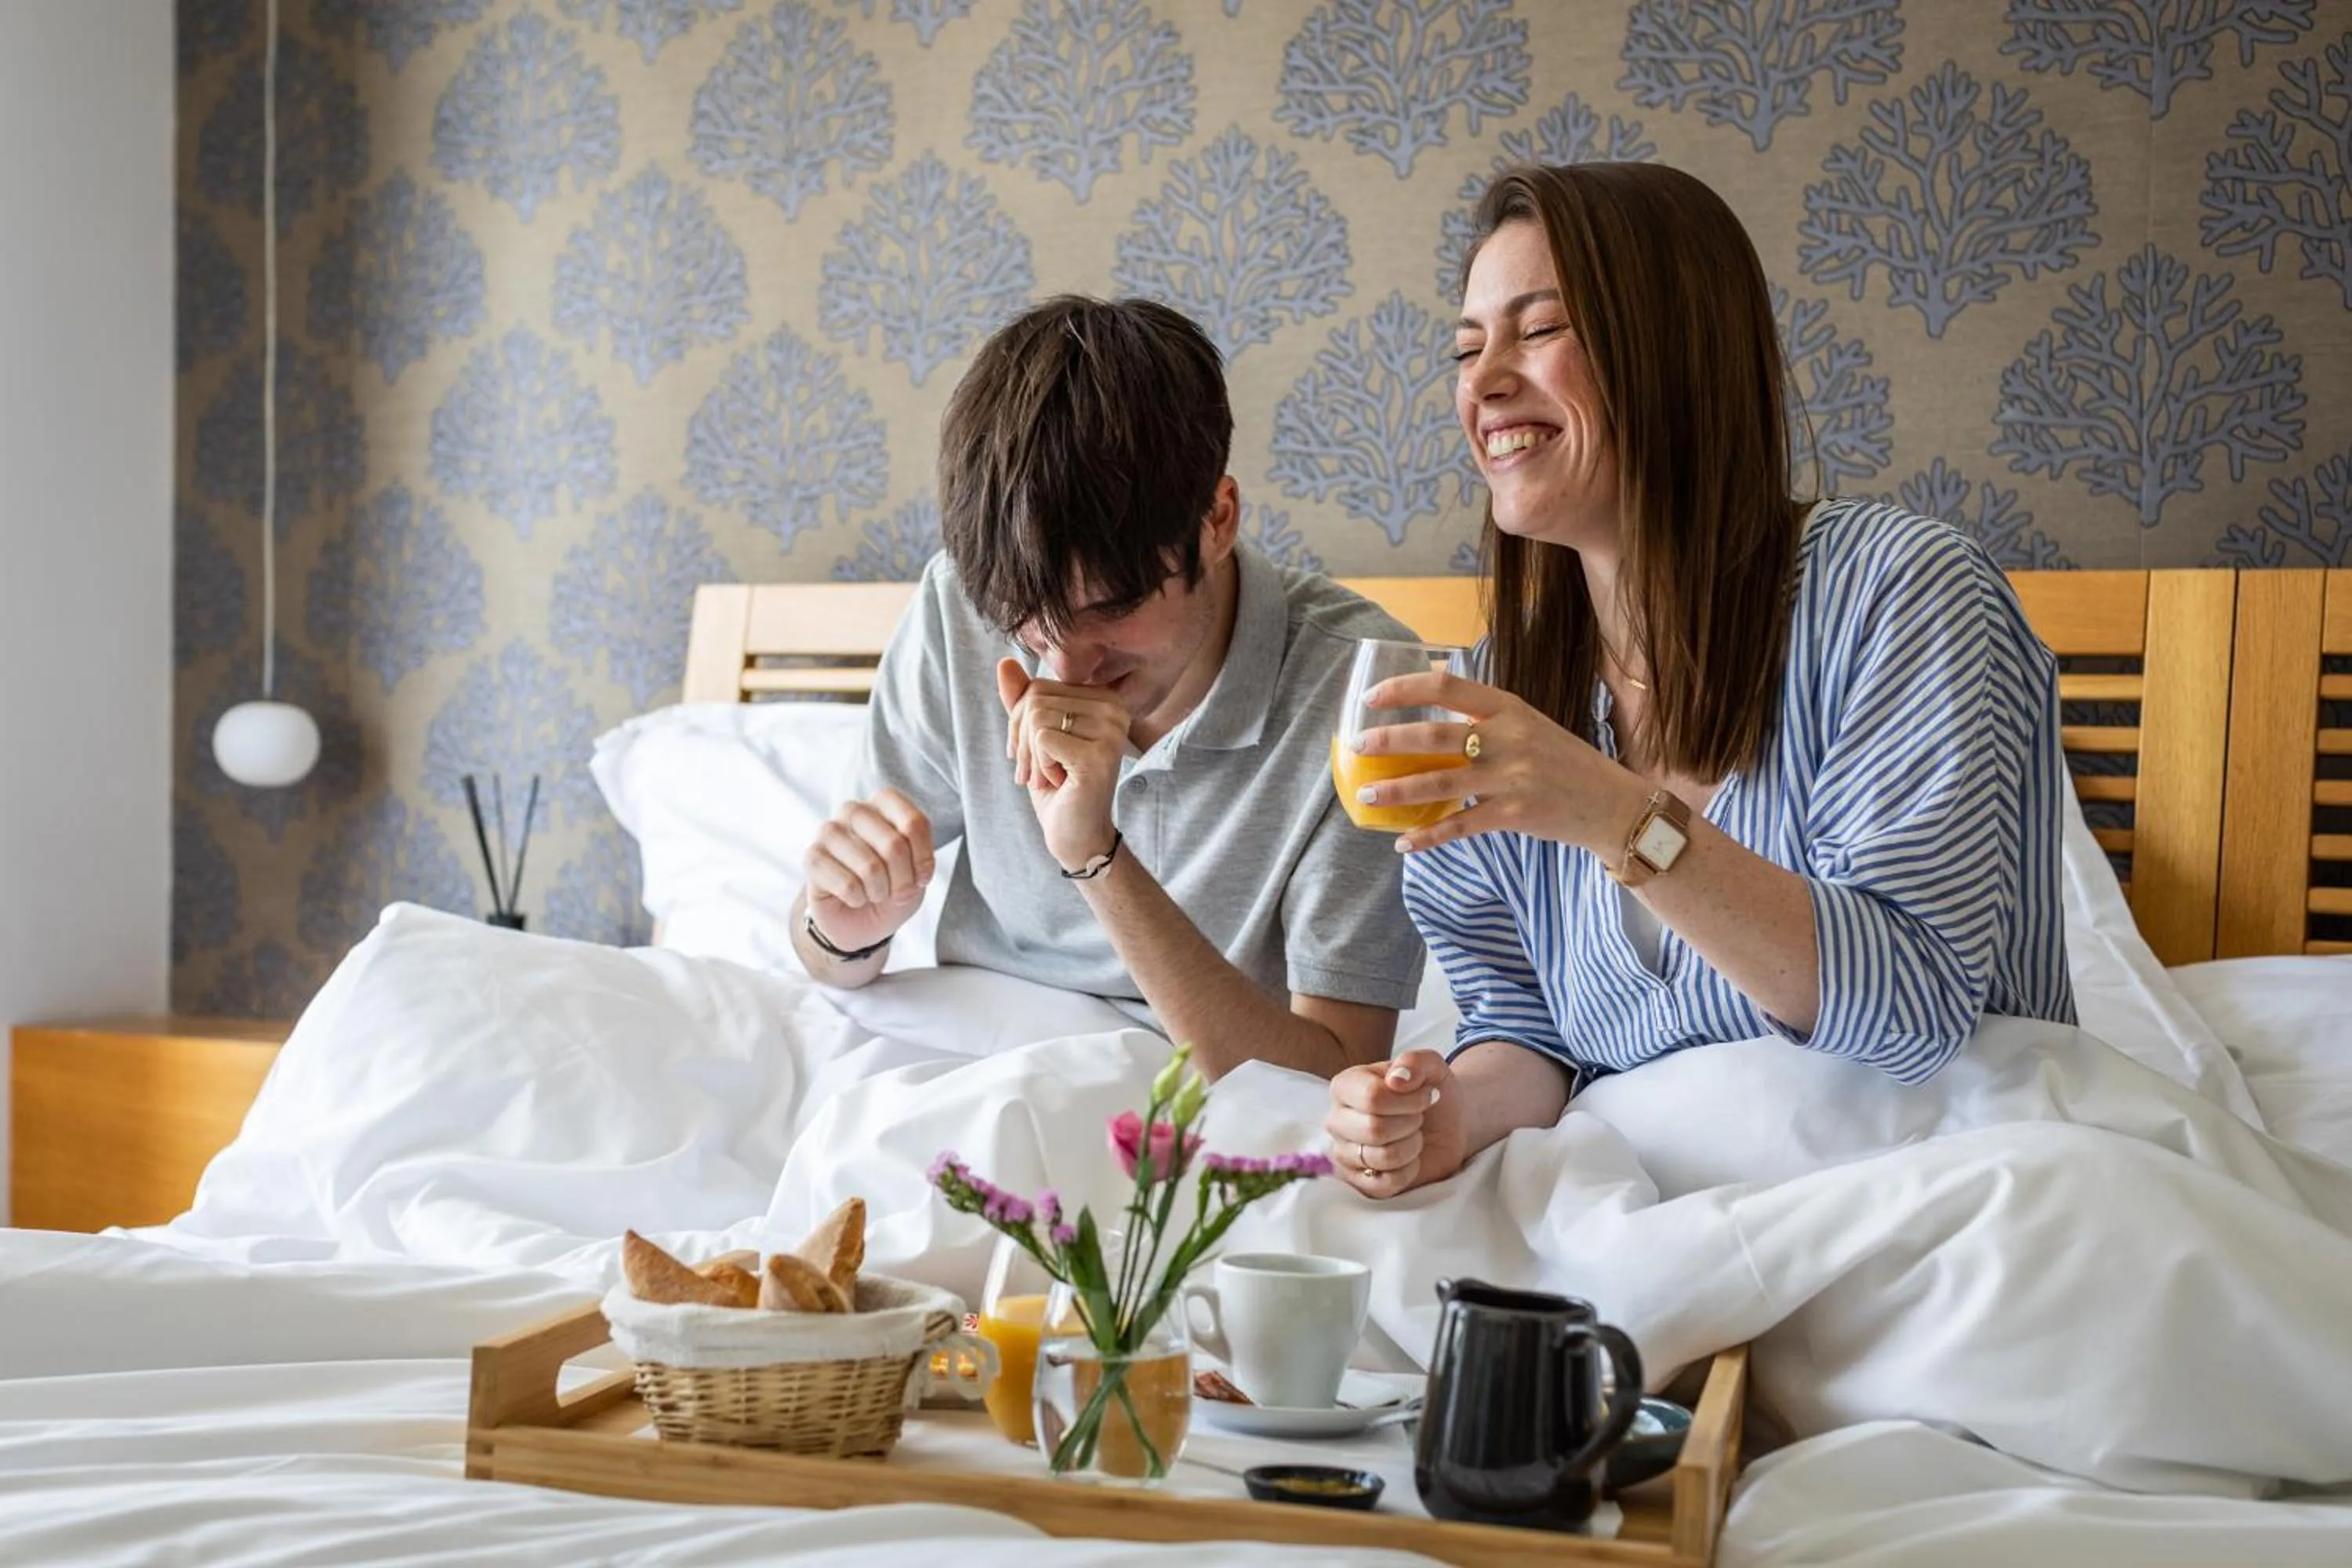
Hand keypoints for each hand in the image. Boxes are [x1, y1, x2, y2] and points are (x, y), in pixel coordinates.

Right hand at [803, 788, 934, 953]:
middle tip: (897, 893)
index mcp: (883, 803)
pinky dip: (858, 899)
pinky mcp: (812, 856)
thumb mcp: (918, 875)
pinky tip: (853, 897)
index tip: (921, 878)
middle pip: (894, 845)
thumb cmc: (890, 887)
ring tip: (874, 893)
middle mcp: (854, 810)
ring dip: (879, 892)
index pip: (914, 823)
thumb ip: (920, 862)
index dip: (924, 860)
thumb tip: (905, 868)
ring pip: (870, 867)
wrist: (859, 918)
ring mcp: (829, 831)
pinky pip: (848, 885)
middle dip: (903, 881)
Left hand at [997, 658, 1127, 871]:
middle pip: (1034, 700)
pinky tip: (1057, 782)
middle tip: (1035, 771)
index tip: (1031, 754)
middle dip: (1022, 741)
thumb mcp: (1034, 738)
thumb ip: (1022, 700)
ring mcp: (1110, 730)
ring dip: (1030, 757)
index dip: (1020, 722)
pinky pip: (1042, 739)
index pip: (1038, 687)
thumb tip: (1004, 663)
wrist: (1077, 835)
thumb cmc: (1056, 785)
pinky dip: (1038, 766)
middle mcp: (1114, 708)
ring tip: (1046, 778)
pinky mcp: (1098, 754)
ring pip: (1036, 719)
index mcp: (1104, 697)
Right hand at [1324, 1050, 1461, 1198]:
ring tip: (1414, 1136)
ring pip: (1381, 1158)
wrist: (1446, 1126)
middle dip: (1411, 1124)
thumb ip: (1417, 1062)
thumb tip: (1397, 1078)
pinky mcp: (1357, 1182)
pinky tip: (1409, 1158)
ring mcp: (1343, 1153)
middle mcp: (1336, 1119)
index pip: (1372, 1098)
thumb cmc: (1430, 1093)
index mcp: (1345, 1085)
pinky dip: (1408, 1172)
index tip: (1425, 1097)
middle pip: (1374, 1129)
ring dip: (1411, 1147)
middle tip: (1418, 1118)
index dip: (1409, 1101)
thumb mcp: (1433, 1068)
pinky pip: (1384, 1184)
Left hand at [1351, 670, 1647, 855]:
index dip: (1403, 688)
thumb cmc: (1562, 761)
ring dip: (1397, 790)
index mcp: (1508, 707)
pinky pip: (1460, 825)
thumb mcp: (1528, 725)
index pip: (1446, 685)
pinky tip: (1403, 843)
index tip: (1371, 697)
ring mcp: (1510, 776)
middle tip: (1355, 746)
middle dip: (1387, 740)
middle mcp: (1507, 736)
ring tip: (1367, 797)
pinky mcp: (1514, 813)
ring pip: (1439, 780)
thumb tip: (1426, 722)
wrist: (1610, 802)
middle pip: (1434, 733)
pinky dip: (1428, 836)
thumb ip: (1485, 719)